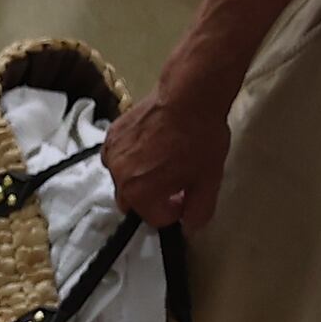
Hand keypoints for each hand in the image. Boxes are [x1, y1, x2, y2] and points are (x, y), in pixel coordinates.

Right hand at [103, 87, 232, 231]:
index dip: (176, 210)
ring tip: (161, 158)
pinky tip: (150, 143)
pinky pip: (118, 158)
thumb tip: (190, 227)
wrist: (188, 93)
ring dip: (139, 177)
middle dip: (153, 197)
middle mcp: (119, 179)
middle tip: (174, 178)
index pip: (156, 219)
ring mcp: (111, 156)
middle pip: (134, 202)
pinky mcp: (110, 136)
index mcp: (140, 194)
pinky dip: (131, 157)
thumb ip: (200, 209)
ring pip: (123, 180)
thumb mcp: (210, 178)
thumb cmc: (200, 137)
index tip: (188, 194)